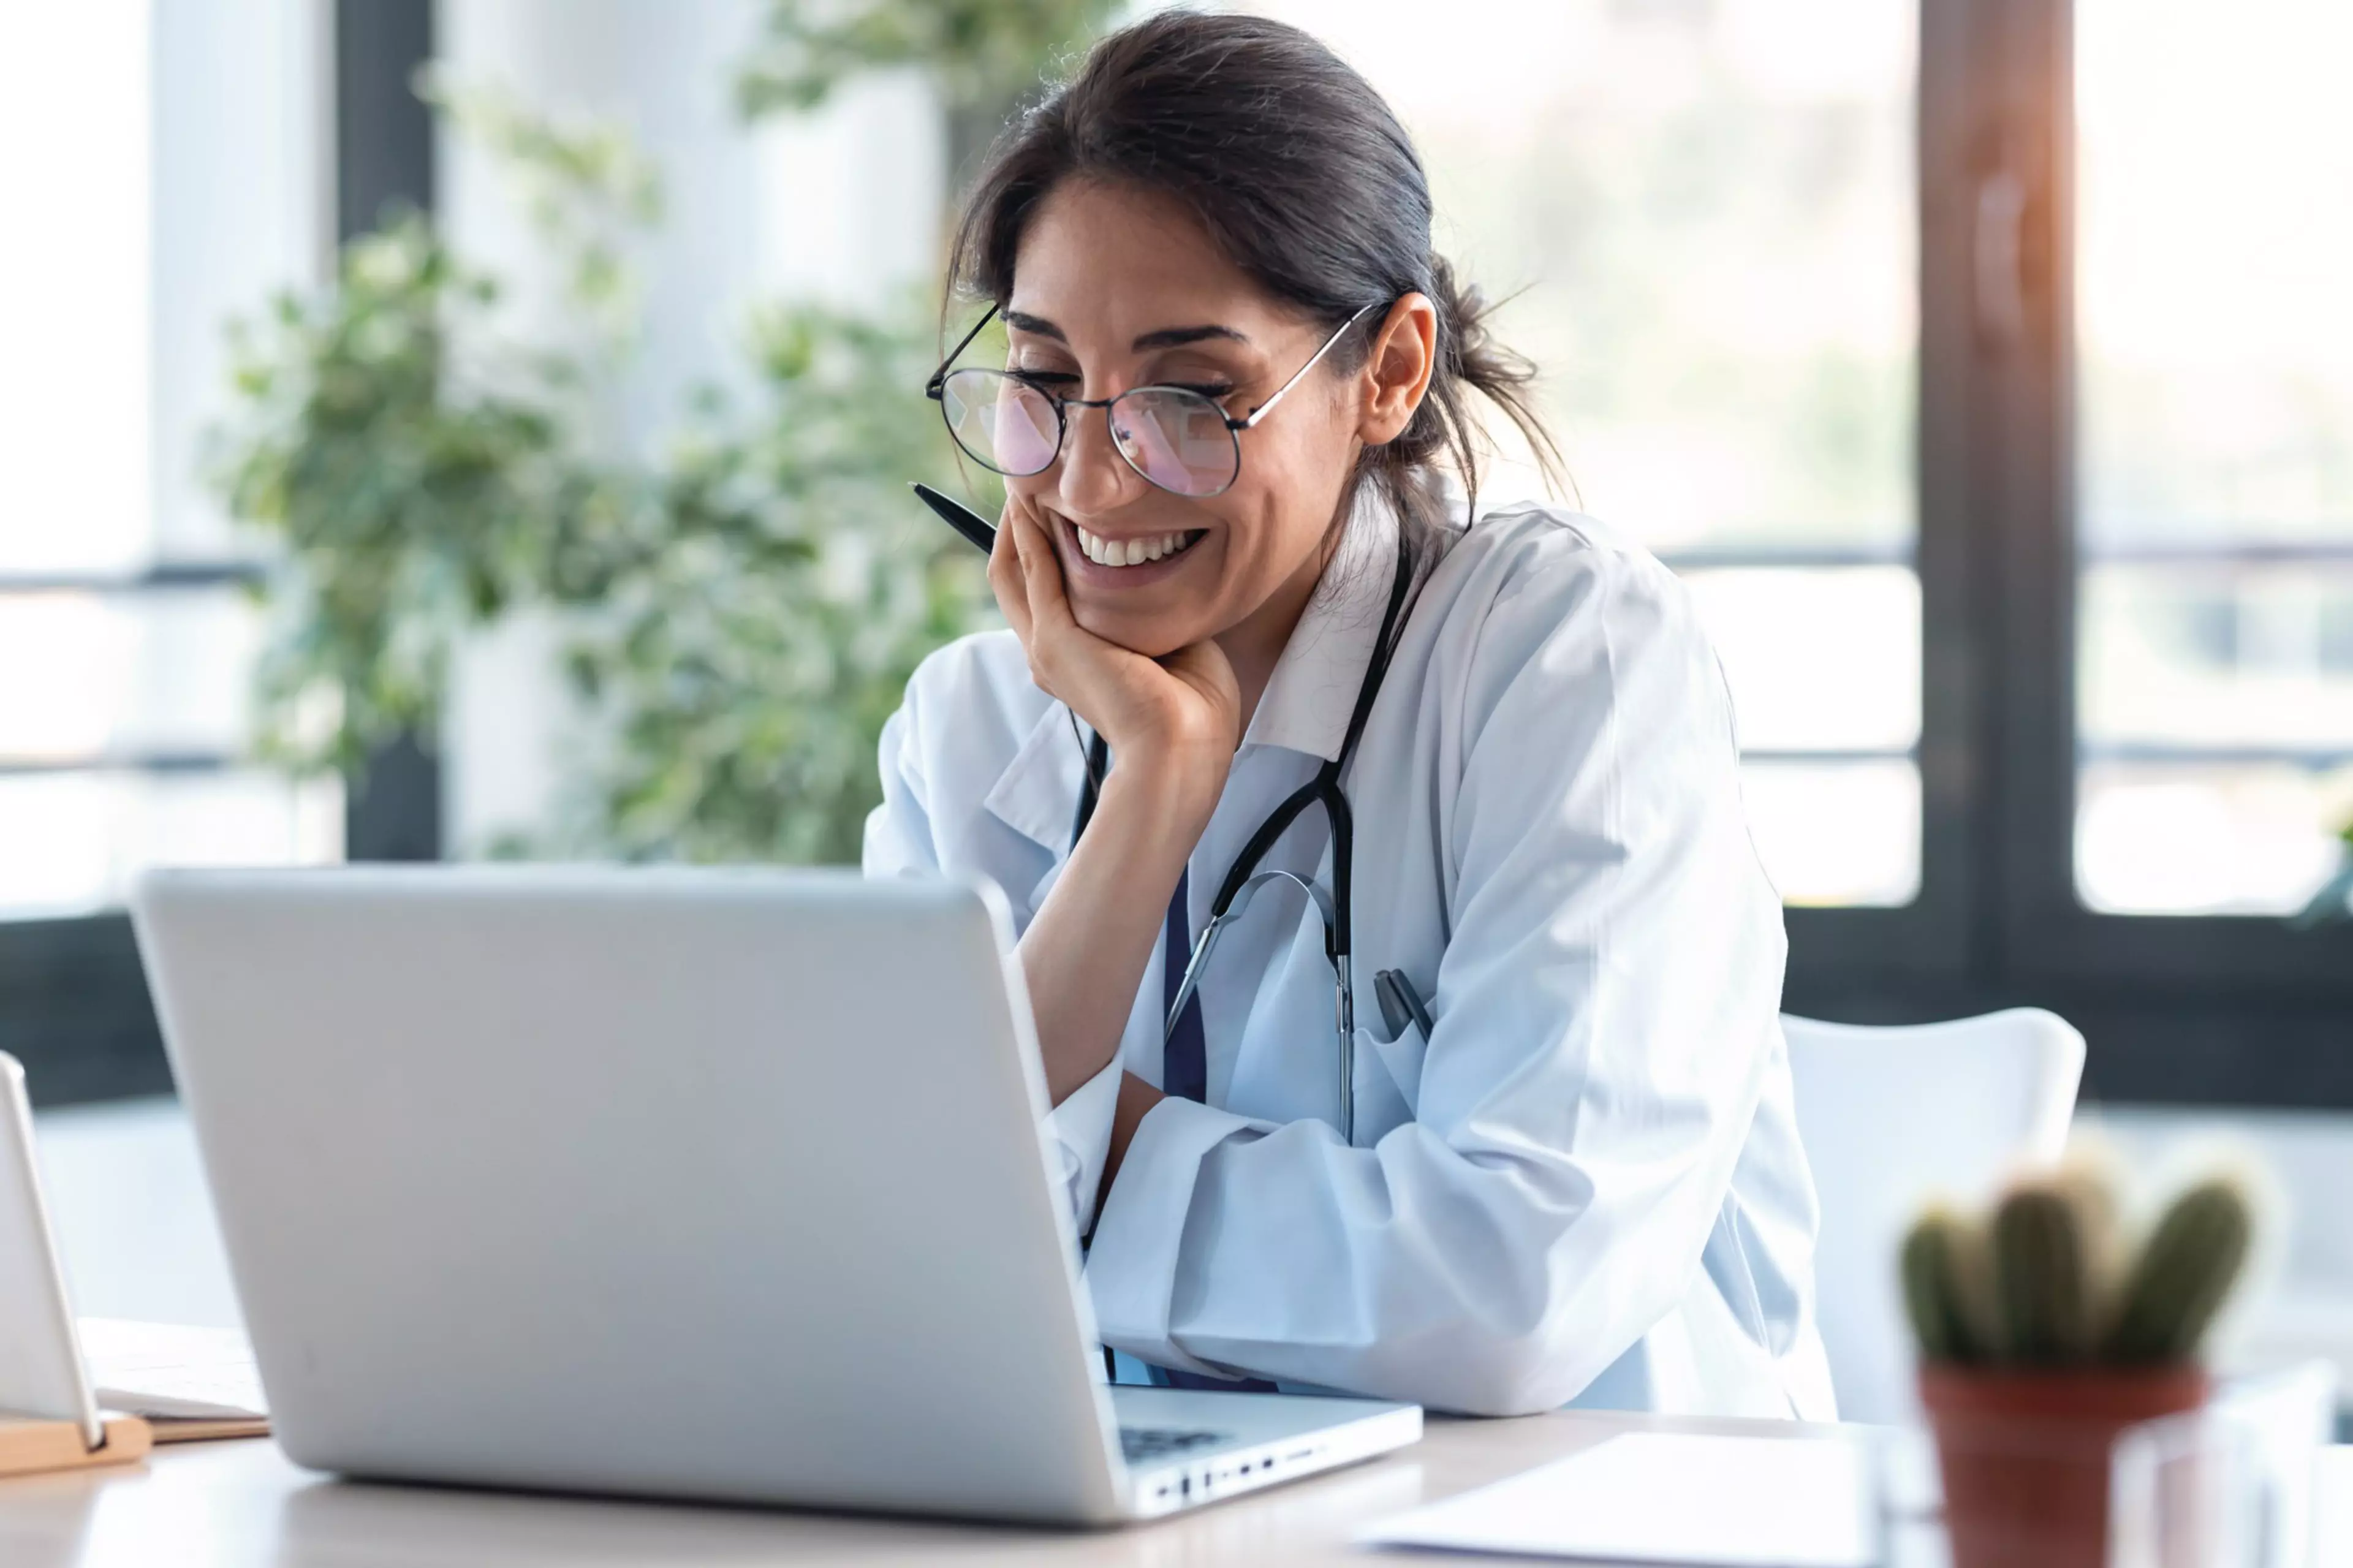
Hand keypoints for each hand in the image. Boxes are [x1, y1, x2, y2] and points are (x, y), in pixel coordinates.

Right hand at [989, 493, 1240, 798]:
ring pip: (1013, 567)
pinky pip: (1035, 569)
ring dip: (1018, 518)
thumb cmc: (1192, 710)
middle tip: (1032, 474)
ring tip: (1031, 472)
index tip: (1054, 502)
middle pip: (1010, 574)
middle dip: (1016, 523)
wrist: (1184, 749)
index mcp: (1072, 659)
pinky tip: (1037, 498)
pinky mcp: (1056, 639)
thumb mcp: (1171, 644)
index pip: (1038, 591)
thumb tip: (1171, 572)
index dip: (1037, 545)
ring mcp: (1046, 647)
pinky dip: (1032, 531)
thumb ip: (1155, 609)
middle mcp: (1047, 653)